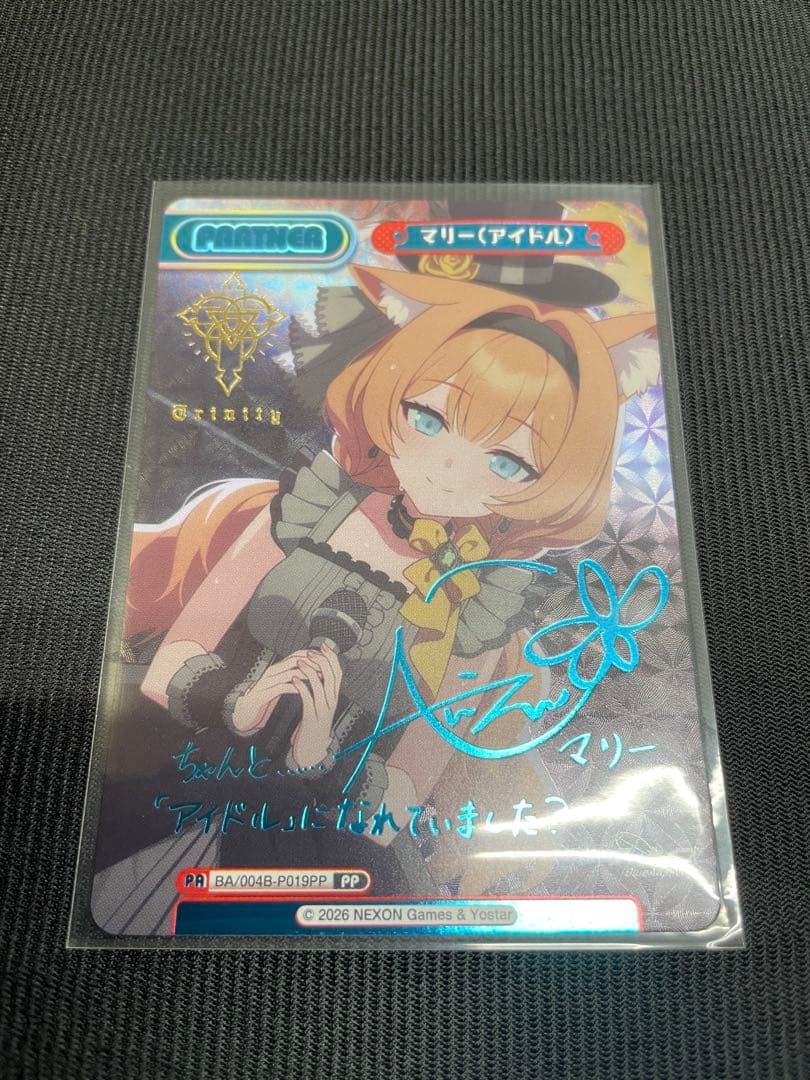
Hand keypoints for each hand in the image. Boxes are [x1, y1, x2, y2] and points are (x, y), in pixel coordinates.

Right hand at [229, 648, 328, 735]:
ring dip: (305, 675)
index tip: (324, 660)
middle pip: (295, 661)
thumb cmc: (263, 696)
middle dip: (311, 663)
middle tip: (325, 668)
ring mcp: (267, 681)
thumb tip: (308, 670)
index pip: (296, 655)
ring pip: (290, 673)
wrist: (245, 708)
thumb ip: (290, 675)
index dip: (311, 656)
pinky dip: (293, 687)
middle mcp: (272, 671)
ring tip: (318, 678)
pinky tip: (302, 690)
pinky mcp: (264, 693)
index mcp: (277, 667)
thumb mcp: (278, 683)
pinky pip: (281, 688)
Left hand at [290, 644, 342, 767]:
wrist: (312, 748)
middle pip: (331, 676)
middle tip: (311, 651)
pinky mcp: (312, 717)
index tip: (324, 646)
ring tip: (301, 662)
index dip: (332, 658)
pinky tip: (295, 680)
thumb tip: (319, 669)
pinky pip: (308, 699)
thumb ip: (322, 689)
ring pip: (321, 686)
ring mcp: (323, 710)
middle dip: (322, 661)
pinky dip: (302, 687)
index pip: (338, 673)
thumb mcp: (321, 704)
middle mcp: (331, 702)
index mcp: (334, 697)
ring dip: (310, 671)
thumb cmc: (314, 723)